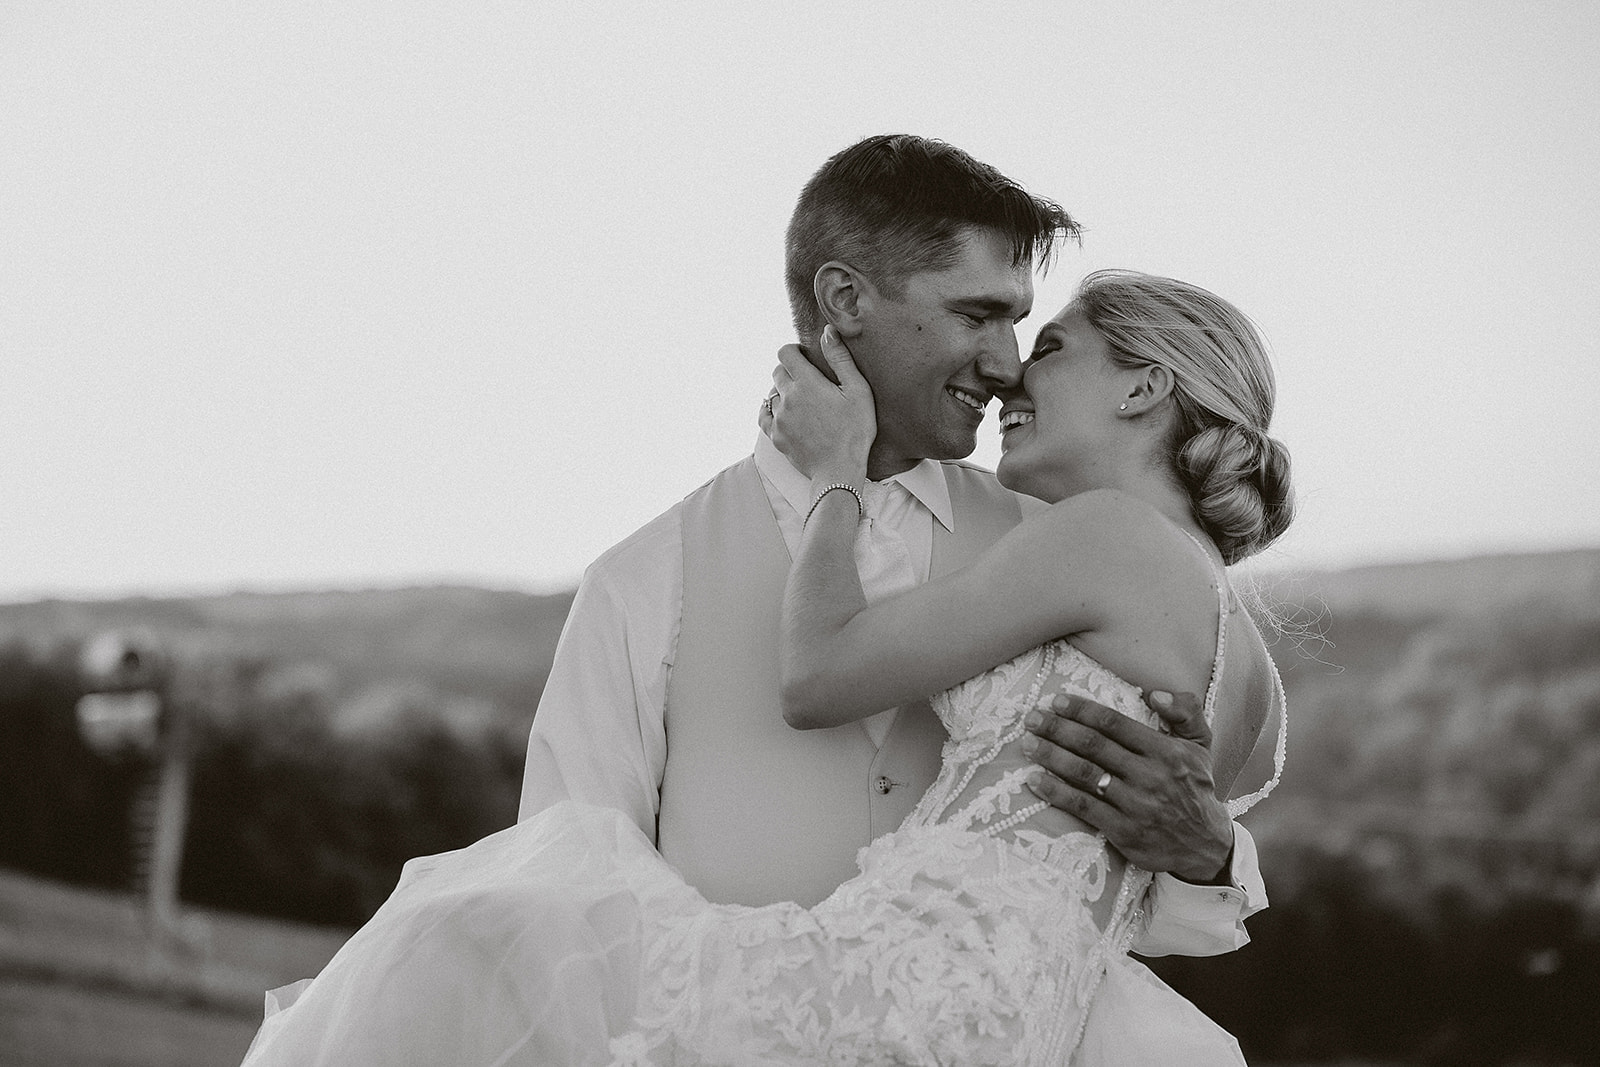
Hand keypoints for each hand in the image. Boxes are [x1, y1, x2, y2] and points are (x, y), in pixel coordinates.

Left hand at [769, 326, 874, 482]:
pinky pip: (763, 415)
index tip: (805, 358)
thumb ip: (840, 359)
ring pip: (772, 394)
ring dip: (784, 393)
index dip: (794, 351)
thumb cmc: (855, 431)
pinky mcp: (775, 435)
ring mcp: (778, 418)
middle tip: (808, 382)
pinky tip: (785, 414)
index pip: (785, 352)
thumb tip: (827, 331)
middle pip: (777, 372)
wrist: (839, 470)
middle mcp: (787, 397)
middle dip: (790, 371)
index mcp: (807, 382)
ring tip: (802, 403)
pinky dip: (771, 411)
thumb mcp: (858, 391)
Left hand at [1022, 689, 1234, 883]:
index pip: (1114, 724)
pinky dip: (1055, 792)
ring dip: (1051, 756)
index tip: (1055, 701)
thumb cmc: (1195, 787)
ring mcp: (1136, 805)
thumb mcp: (1201, 745)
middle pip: (1093, 746)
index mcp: (1166, 751)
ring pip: (1085, 774)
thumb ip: (1185, 711)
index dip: (1081, 710)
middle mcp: (1151, 776)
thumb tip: (1154, 693)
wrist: (1206, 846)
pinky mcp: (1124, 832)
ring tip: (1027, 744)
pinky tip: (1034, 780)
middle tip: (1032, 719)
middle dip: (1057, 729)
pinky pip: (1083, 807)